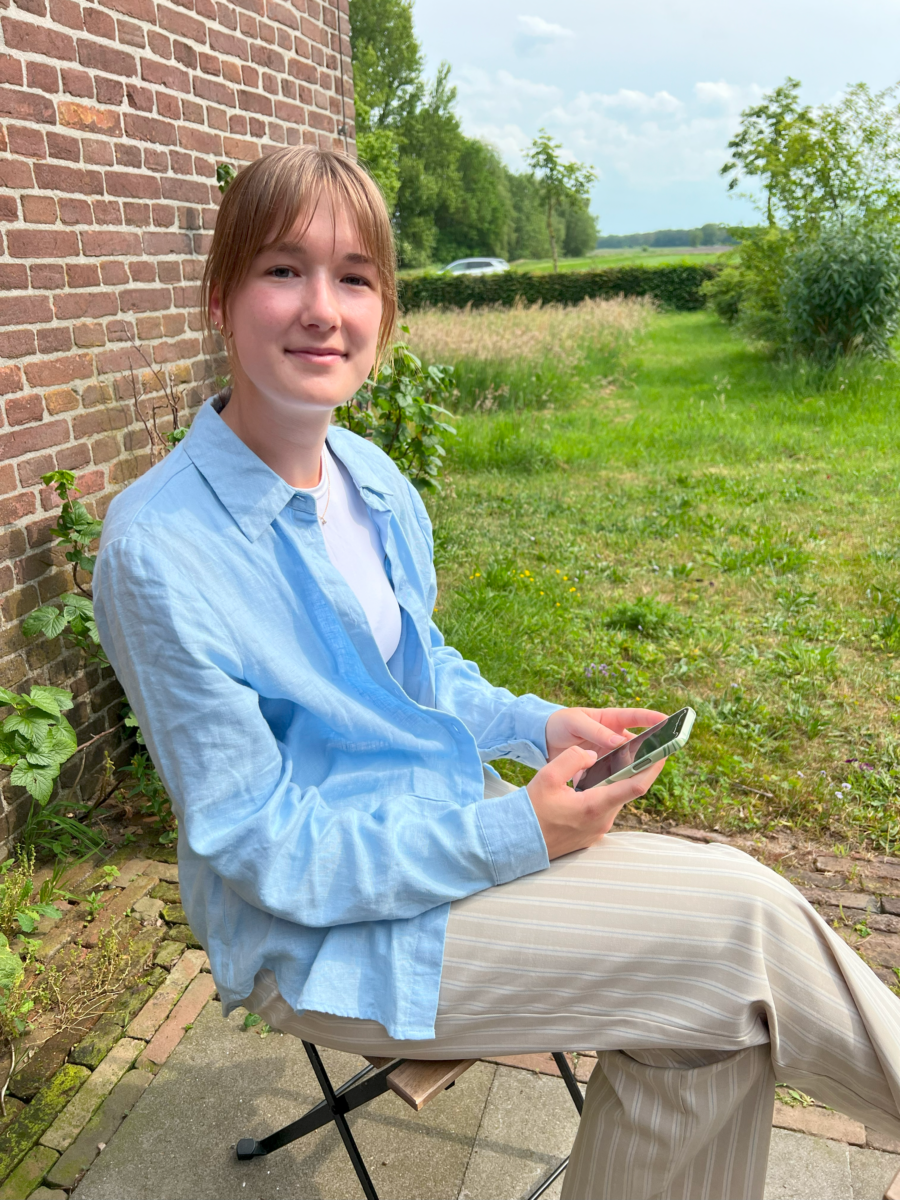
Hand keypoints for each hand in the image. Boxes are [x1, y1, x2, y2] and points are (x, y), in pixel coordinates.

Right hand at [526, 746, 665, 859]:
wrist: (517, 842)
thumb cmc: (531, 810)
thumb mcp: (547, 776)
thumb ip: (573, 759)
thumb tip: (591, 755)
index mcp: (594, 805)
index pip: (634, 786)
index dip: (652, 768)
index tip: (664, 753)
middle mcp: (601, 821)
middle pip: (627, 791)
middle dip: (636, 771)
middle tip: (643, 750)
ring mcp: (597, 830)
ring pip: (614, 800)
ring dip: (615, 783)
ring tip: (613, 763)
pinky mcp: (591, 835)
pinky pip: (603, 810)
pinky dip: (603, 795)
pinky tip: (590, 785)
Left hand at [545, 706, 667, 777]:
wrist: (543, 740)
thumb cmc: (561, 724)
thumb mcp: (576, 722)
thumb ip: (597, 731)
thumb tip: (620, 742)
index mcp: (610, 720)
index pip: (636, 717)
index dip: (653, 718)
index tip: (669, 721)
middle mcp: (613, 737)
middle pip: (637, 744)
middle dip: (650, 750)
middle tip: (662, 756)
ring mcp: (608, 754)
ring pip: (627, 762)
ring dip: (633, 769)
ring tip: (642, 776)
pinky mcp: (600, 769)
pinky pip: (613, 775)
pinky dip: (616, 782)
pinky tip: (618, 789)